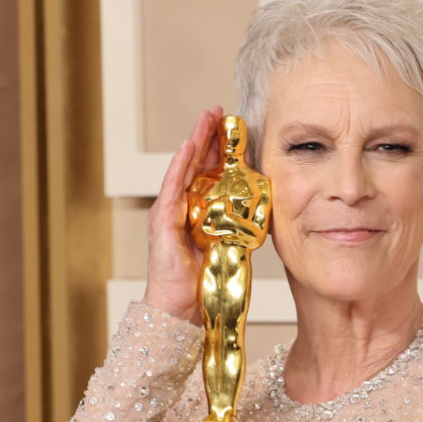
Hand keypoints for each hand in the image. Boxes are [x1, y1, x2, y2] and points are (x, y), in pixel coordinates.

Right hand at [141, 107, 224, 324]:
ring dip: (194, 141)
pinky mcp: (164, 221)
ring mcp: (169, 212)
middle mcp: (180, 208)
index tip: (230, 130)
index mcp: (196, 213)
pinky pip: (173, 187)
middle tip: (217, 112)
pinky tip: (190, 146)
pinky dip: (181, 165)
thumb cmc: (201, 284)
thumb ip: (236, 229)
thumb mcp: (226, 248)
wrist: (179, 309)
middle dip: (206, 137)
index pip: (206, 174)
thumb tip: (258, 215)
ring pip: (183, 168)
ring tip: (206, 119)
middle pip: (194, 165)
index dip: (217, 151)